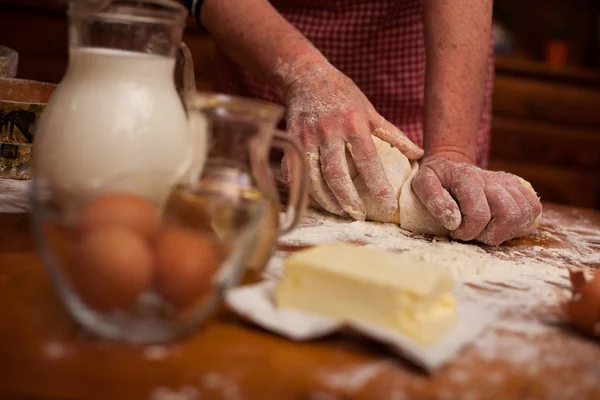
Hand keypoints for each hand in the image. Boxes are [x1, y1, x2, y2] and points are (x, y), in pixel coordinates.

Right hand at [282, 63, 422, 220]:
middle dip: (348, 199)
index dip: (378, 185)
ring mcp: (307, 137)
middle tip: (359, 216)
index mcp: (353, 124)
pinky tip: (312, 200)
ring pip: (313, 177)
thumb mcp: (370, 110)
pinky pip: (293, 171)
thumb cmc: (343, 95)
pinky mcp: (291, 141)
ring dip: (325, 199)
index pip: (368, 160)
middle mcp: (329, 132)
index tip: (387, 205)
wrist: (306, 77)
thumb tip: (419, 154)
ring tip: (338, 211)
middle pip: (337, 174)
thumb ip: (393, 134)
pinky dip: (301, 188)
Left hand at [412, 157, 541, 244]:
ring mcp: (509, 182)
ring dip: (505, 231)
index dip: (467, 232)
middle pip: (508, 215)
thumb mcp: (423, 183)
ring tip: (486, 229)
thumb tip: (452, 220)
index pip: (479, 214)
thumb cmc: (437, 179)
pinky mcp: (520, 187)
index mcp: (468, 178)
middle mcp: (493, 179)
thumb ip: (433, 199)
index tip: (455, 232)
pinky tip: (500, 225)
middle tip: (473, 233)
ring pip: (524, 213)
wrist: (452, 167)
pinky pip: (533, 209)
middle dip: (489, 234)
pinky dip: (520, 223)